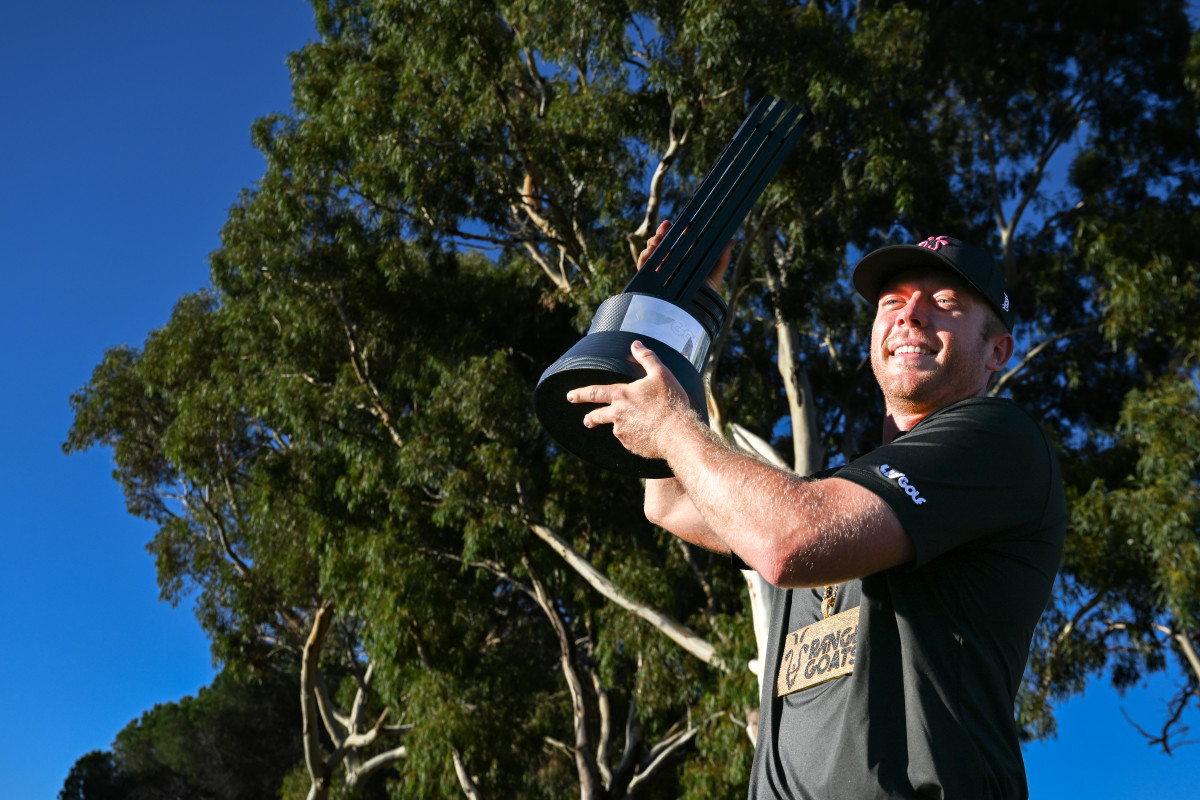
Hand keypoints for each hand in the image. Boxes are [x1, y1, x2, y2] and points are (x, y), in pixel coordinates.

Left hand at [567, 341, 690, 460]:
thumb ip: (646, 357)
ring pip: (618, 428)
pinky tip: (649, 433)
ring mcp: (623, 432)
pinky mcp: (631, 446)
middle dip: (590, 418)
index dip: (580, 393)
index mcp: (621, 395)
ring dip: (623, 426)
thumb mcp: (661, 373)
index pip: (594, 392)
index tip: (570, 396)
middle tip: (587, 421)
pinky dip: (636, 436)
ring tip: (641, 424)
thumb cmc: (670, 402)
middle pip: (597, 416)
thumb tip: (635, 344)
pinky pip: (631, 440)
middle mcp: (617, 415)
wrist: (678, 433)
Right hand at [637, 220, 732, 292]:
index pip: (679, 240)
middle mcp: (670, 263)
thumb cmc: (704, 296)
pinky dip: (644, 257)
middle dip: (662, 232)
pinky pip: (643, 266)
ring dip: (652, 242)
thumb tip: (732, 239)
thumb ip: (722, 258)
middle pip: (663, 243)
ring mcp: (659, 271)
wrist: (693, 315)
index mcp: (684, 259)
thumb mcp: (714, 275)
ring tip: (657, 239)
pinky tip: (649, 252)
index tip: (681, 222)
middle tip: (666, 226)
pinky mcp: (649, 281)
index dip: (678, 230)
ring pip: (652, 251)